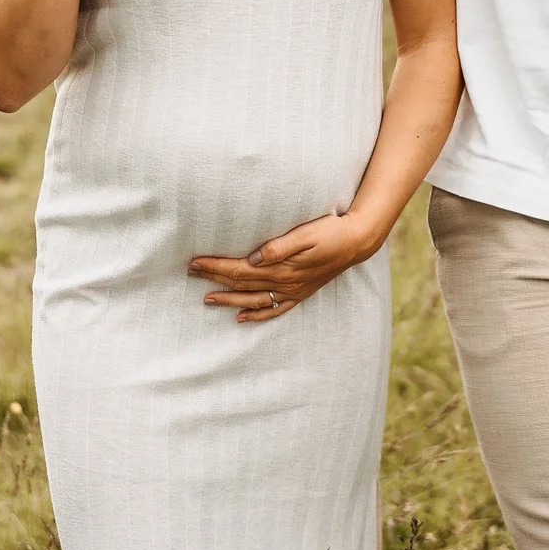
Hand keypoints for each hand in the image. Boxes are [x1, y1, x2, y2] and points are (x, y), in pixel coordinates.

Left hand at [188, 212, 386, 322]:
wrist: (357, 242)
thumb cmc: (330, 232)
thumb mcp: (306, 234)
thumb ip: (280, 247)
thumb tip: (254, 257)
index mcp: (282, 268)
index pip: (240, 269)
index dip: (216, 267)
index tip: (195, 262)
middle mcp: (284, 283)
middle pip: (241, 284)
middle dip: (215, 279)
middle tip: (191, 273)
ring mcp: (292, 291)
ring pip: (253, 300)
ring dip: (228, 300)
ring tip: (207, 299)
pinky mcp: (299, 293)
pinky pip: (273, 309)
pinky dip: (255, 315)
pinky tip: (241, 317)